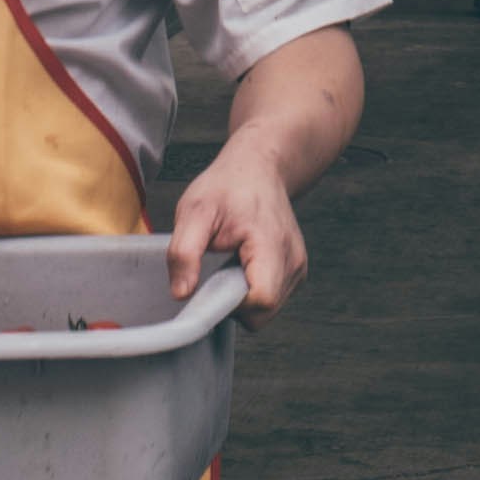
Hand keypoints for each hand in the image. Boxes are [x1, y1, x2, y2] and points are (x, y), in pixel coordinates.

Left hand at [170, 134, 311, 316]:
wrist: (258, 167)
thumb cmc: (228, 186)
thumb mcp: (194, 211)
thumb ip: (184, 252)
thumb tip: (181, 293)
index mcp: (271, 244)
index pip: (261, 300)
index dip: (231, 305)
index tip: (210, 285)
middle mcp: (293, 259)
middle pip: (264, 312)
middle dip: (233, 304)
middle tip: (214, 273)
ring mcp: (298, 266)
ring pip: (267, 310)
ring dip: (242, 299)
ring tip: (228, 264)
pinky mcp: (295, 270)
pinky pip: (271, 299)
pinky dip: (251, 291)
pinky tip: (240, 266)